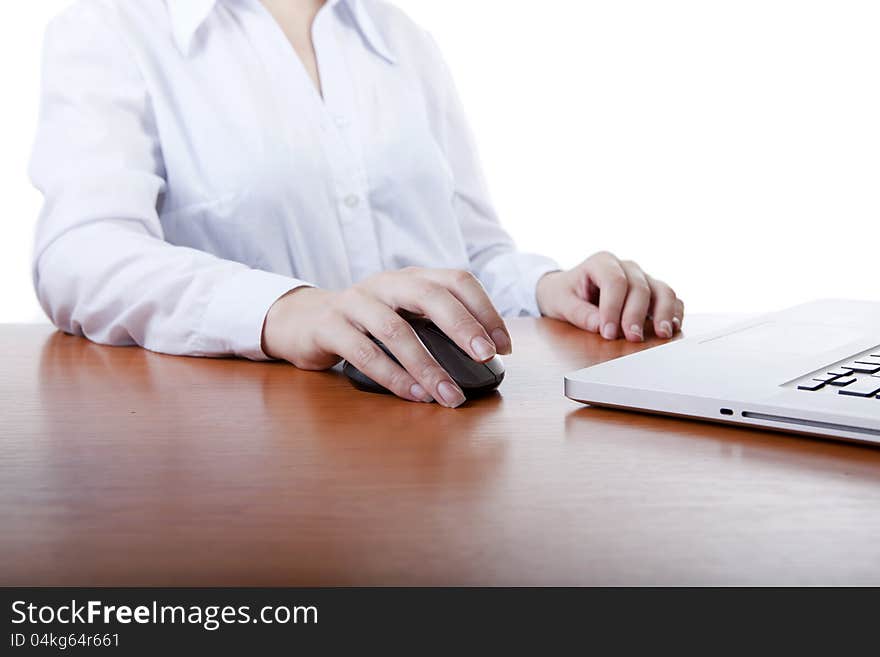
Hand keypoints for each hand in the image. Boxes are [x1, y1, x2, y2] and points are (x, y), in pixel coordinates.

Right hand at [261, 267, 511, 407]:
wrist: (302, 321)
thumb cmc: (365, 323)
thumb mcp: (404, 315)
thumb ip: (436, 326)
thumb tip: (485, 354)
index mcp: (411, 278)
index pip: (457, 281)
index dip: (484, 311)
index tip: (503, 346)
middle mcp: (386, 283)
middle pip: (430, 296)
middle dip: (462, 327)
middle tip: (484, 358)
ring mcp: (355, 302)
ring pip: (396, 330)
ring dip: (427, 366)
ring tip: (449, 395)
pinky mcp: (330, 327)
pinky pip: (364, 352)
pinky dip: (393, 377)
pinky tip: (414, 394)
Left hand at [536, 251, 683, 341]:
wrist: (569, 291)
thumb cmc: (564, 294)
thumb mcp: (562, 302)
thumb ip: (580, 313)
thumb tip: (600, 326)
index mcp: (602, 262)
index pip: (614, 281)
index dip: (613, 307)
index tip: (608, 332)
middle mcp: (626, 267)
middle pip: (640, 287)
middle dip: (636, 314)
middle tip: (632, 337)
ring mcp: (642, 278)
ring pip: (662, 290)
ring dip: (664, 312)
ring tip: (662, 333)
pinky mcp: (653, 292)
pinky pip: (670, 299)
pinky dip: (674, 312)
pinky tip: (673, 327)